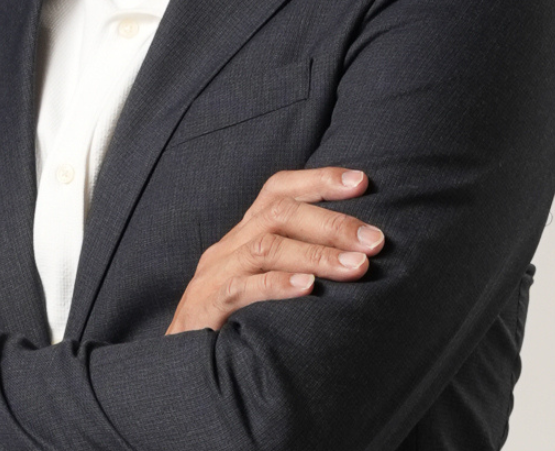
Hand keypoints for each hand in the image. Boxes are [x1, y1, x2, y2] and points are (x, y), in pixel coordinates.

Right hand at [166, 166, 383, 333]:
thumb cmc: (235, 327)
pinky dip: (277, 285)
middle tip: (374, 240)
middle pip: (279, 214)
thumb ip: (298, 267)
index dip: (318, 180)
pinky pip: (242, 288)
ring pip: (266, 246)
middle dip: (331, 223)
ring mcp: (214, 275)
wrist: (180, 374)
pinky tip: (308, 289)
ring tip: (357, 267)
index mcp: (244, 236)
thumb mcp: (265, 287)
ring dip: (316, 254)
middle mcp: (229, 247)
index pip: (278, 190)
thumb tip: (361, 257)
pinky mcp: (206, 307)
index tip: (362, 181)